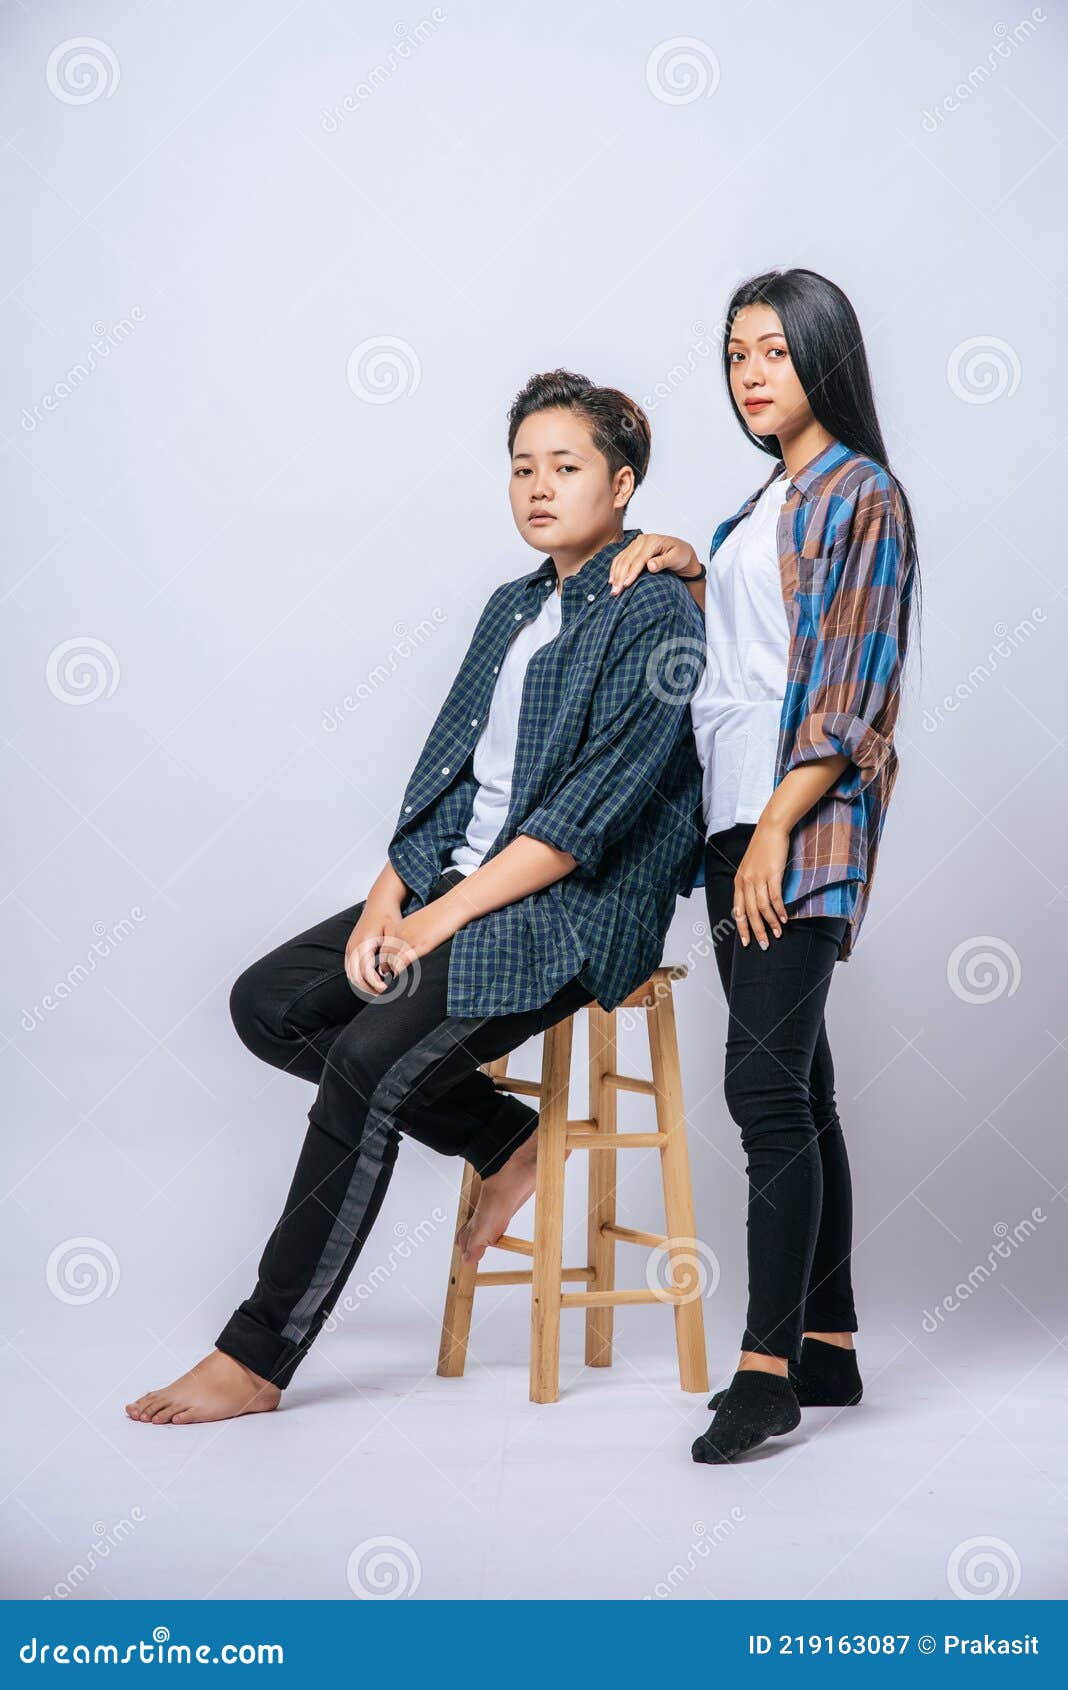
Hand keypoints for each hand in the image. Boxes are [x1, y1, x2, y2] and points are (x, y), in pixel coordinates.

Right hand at [344, 897, 404, 995]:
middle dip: (369, 988)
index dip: (375, 984)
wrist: (379, 903)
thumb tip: (387, 973)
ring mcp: (350, 947)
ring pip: (351, 975)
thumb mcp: (394, 933)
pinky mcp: (350, 948)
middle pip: (355, 976)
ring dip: (363, 986)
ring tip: (379, 991)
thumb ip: (391, 952)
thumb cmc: (388, 916)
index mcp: (364, 943)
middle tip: (385, 994)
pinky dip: (358, 979)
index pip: (365, 971)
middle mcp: (353, 946)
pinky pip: (349, 969)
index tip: (387, 989)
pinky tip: (372, 983)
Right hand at [608, 533, 700, 594]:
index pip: (639, 559)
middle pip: (627, 559)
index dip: (631, 573)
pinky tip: (612, 579)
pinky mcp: (633, 549)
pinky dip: (615, 569)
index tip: (626, 585)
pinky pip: (620, 558)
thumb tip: (650, 566)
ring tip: (613, 589)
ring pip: (622, 559)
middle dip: (620, 576)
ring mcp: (636, 544)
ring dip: (615, 575)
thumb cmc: (681, 555)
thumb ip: (663, 561)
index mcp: (653, 541)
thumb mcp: (677, 558)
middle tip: (616, 591)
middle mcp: (642, 540)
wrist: (682, 553)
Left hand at [732, 822, 790, 949]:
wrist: (771, 828)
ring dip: (771, 923)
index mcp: (738, 881)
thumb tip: (754, 903)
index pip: (737, 910)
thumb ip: (750, 883)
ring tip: (778, 933)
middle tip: (764, 945)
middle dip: (757, 931)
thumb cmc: (763, 848)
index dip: (742, 928)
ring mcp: (758, 877)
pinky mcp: (771, 874)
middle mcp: (745, 881)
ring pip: (762, 908)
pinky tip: (784, 918)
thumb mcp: (750, 867)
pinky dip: (780, 910)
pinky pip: (775, 897)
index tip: (746, 941)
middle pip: (750, 913)